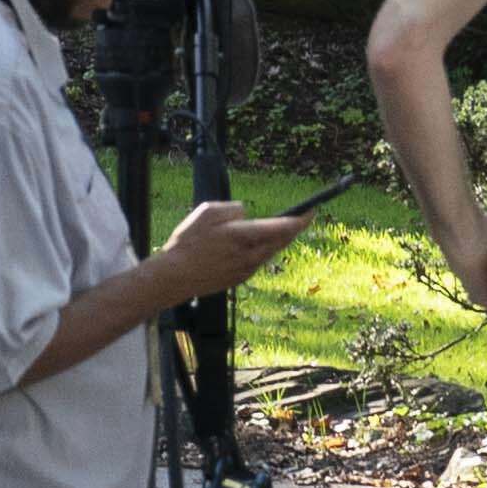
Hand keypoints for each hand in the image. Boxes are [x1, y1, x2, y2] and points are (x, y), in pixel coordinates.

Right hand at [155, 197, 312, 302]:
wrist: (175, 276)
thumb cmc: (187, 242)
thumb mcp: (206, 211)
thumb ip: (232, 209)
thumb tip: (246, 214)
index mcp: (243, 235)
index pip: (282, 227)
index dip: (300, 219)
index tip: (311, 210)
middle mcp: (250, 255)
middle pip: (282, 241)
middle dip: (293, 229)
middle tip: (301, 218)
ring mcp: (247, 269)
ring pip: (271, 251)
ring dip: (278, 240)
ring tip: (280, 229)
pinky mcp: (241, 278)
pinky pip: (259, 261)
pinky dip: (262, 251)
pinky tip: (257, 246)